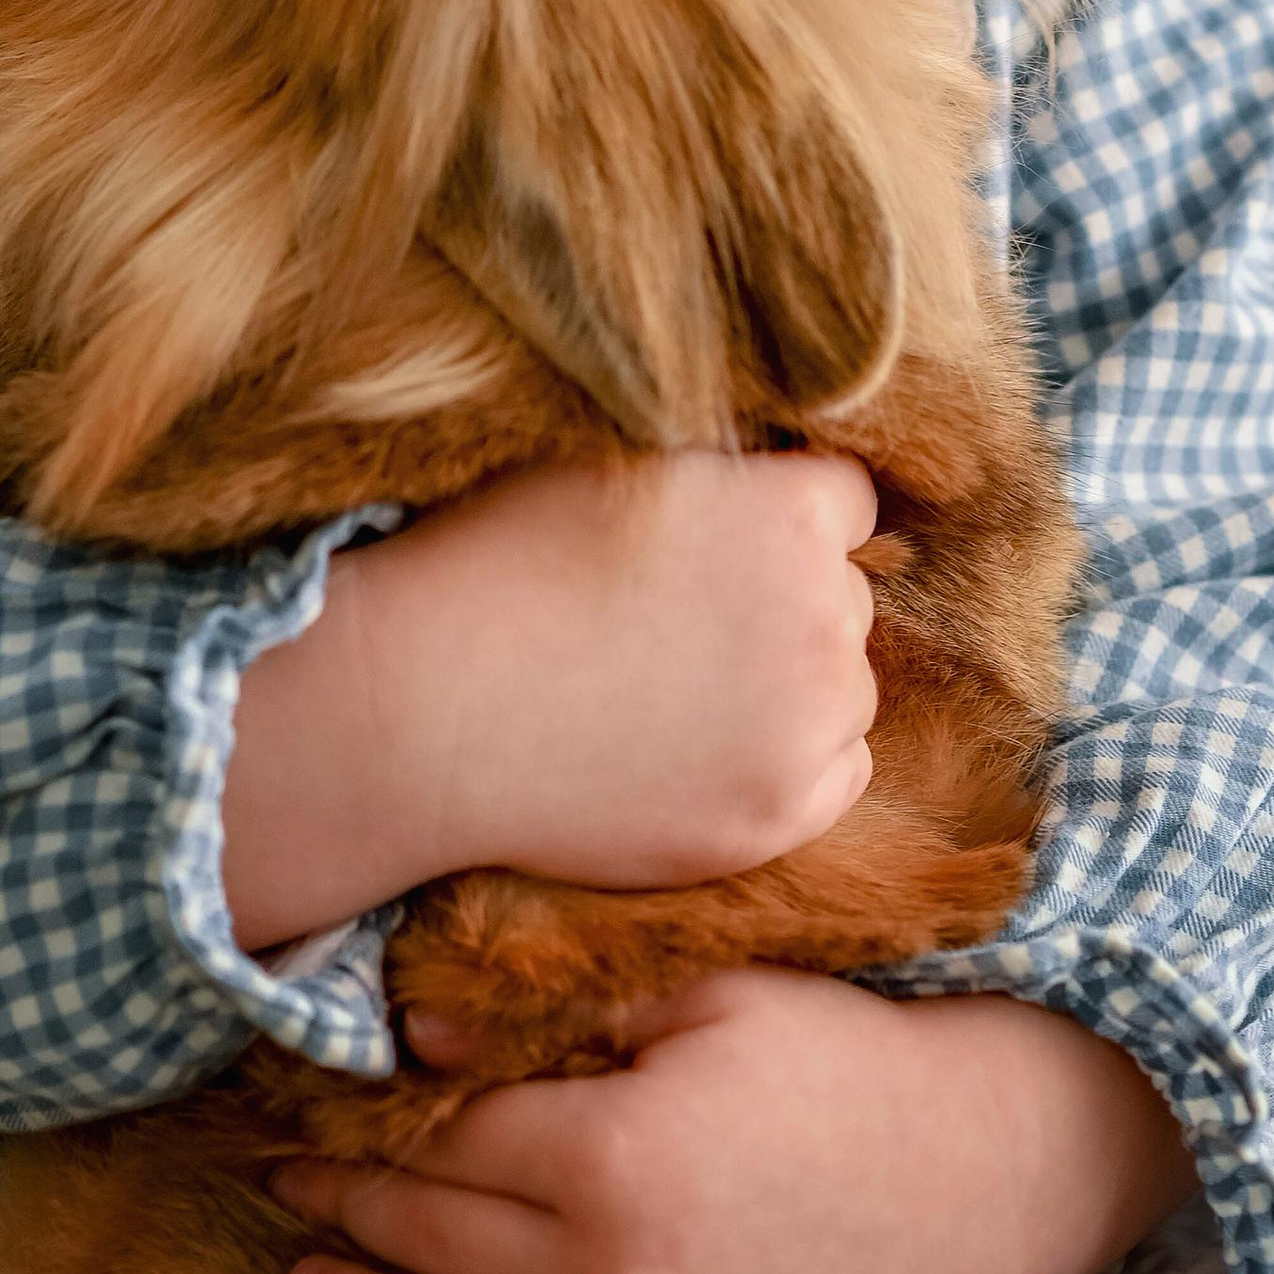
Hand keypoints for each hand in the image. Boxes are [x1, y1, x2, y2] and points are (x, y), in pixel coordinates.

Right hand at [222, 454, 878, 948]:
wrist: (427, 706)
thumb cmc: (506, 560)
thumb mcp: (628, 459)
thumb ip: (729, 470)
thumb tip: (785, 471)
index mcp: (794, 511)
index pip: (847, 504)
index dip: (778, 517)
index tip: (718, 544)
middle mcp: (824, 615)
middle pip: (845, 598)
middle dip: (783, 603)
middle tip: (681, 623)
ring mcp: (806, 725)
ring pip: (843, 690)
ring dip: (789, 686)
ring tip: (674, 691)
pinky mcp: (777, 815)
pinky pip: (837, 773)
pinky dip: (788, 762)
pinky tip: (697, 749)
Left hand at [269, 970, 1200, 1273]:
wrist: (970, 1167)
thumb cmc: (838, 1057)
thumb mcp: (708, 993)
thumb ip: (564, 1012)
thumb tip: (421, 1030)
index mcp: (615, 1150)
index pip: (448, 1142)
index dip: (366, 1125)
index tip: (303, 1111)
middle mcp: (619, 1272)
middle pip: (439, 1242)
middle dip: (345, 1209)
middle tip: (280, 1185)